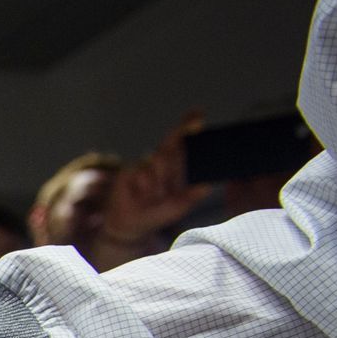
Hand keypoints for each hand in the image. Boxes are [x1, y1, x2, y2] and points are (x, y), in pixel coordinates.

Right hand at [100, 111, 212, 248]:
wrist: (129, 225)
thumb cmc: (157, 214)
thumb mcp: (179, 206)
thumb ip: (192, 196)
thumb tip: (208, 186)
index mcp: (174, 168)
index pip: (183, 144)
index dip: (189, 127)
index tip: (198, 113)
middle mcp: (160, 163)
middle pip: (171, 142)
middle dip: (182, 131)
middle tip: (197, 120)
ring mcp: (144, 166)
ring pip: (158, 159)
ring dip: (161, 174)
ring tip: (155, 194)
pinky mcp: (128, 172)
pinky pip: (142, 171)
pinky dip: (145, 182)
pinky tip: (142, 193)